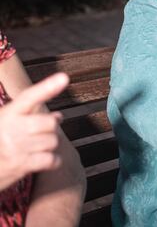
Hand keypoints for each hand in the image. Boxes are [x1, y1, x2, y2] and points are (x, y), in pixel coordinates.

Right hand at [0, 73, 68, 190]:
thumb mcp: (6, 120)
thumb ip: (30, 115)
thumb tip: (58, 116)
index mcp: (8, 114)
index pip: (30, 97)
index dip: (47, 87)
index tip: (63, 78)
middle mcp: (12, 129)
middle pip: (50, 123)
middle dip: (50, 128)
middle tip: (42, 131)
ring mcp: (17, 148)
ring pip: (52, 141)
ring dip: (49, 145)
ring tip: (36, 147)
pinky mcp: (21, 165)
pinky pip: (50, 159)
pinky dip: (52, 161)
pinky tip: (44, 159)